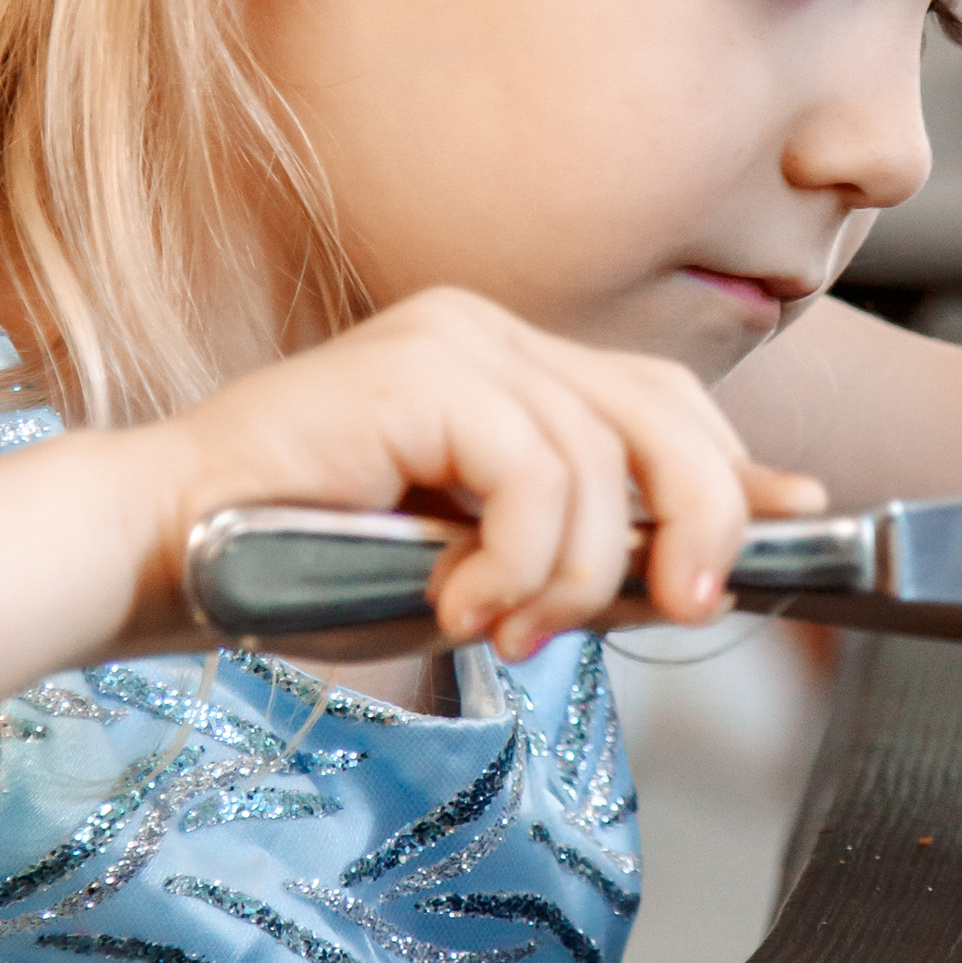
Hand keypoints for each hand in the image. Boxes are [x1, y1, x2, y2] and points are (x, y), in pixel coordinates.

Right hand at [129, 287, 825, 661]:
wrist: (160, 551)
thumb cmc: (295, 564)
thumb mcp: (477, 575)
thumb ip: (584, 559)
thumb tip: (703, 571)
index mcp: (501, 366)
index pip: (659, 401)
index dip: (738, 465)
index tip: (801, 517)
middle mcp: (487, 333)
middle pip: (664, 411)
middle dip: (701, 517)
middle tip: (679, 608)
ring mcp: (453, 341)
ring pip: (602, 461)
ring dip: (569, 575)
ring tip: (498, 629)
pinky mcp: (420, 369)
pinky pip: (536, 471)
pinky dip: (521, 558)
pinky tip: (459, 602)